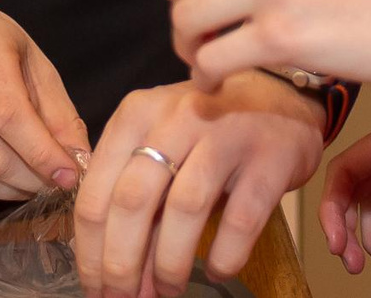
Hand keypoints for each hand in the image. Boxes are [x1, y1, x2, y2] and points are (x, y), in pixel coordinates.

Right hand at [0, 0, 89, 202]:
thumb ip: (56, 108)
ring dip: (12, 188)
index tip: (70, 174)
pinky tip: (5, 179)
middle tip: (57, 181)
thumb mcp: (28, 55)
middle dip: (33, 177)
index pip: (11, 116)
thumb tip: (79, 157)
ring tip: (34, 181)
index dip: (42, 153)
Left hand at [74, 72, 324, 297]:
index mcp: (137, 114)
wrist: (280, 93)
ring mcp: (226, 134)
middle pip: (133, 201)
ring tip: (167, 291)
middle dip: (122, 265)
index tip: (95, 287)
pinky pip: (240, 220)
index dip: (90, 251)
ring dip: (170, 264)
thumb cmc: (208, 126)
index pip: (97, 191)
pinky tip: (217, 270)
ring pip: (184, 209)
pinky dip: (224, 256)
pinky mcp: (270, 157)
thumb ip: (137, 202)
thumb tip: (118, 277)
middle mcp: (177, 117)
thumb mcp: (161, 147)